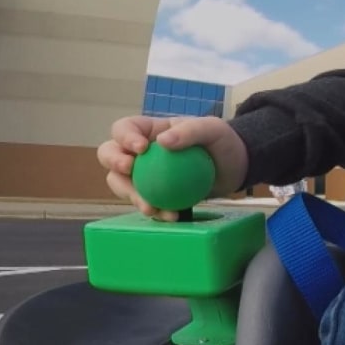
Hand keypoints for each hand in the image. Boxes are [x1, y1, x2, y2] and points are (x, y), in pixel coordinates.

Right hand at [97, 115, 247, 220]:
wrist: (235, 168)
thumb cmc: (222, 141)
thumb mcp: (212, 129)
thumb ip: (190, 131)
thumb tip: (163, 142)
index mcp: (148, 130)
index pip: (124, 128)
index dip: (124, 137)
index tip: (141, 149)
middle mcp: (140, 152)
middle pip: (110, 154)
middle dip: (114, 162)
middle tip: (129, 171)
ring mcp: (144, 175)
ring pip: (122, 184)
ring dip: (131, 195)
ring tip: (150, 206)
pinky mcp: (155, 195)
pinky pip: (147, 204)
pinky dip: (156, 212)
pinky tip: (171, 216)